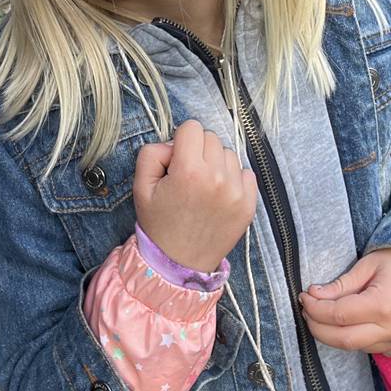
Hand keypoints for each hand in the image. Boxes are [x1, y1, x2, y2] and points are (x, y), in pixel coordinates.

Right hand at [133, 120, 256, 272]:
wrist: (179, 263)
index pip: (192, 127)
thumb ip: (153, 153)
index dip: (181, 141)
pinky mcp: (249, 204)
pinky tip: (218, 196)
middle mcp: (216, 178)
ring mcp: (236, 192)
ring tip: (203, 188)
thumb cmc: (159, 224)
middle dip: (199, 151)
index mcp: (189, 171)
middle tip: (189, 176)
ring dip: (216, 164)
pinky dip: (233, 179)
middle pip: (211, 138)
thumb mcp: (141, 186)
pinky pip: (246, 173)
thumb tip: (175, 143)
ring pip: (228, 154)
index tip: (177, 161)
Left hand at [299, 248, 390, 355]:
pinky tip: (358, 323)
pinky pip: (377, 349)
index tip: (304, 299)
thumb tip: (313, 295)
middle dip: (319, 328)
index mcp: (384, 305)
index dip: (315, 309)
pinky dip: (362, 339)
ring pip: (359, 347)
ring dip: (339, 334)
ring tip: (328, 316)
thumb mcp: (368, 264)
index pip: (338, 315)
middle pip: (344, 340)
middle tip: (308, 313)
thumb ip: (341, 284)